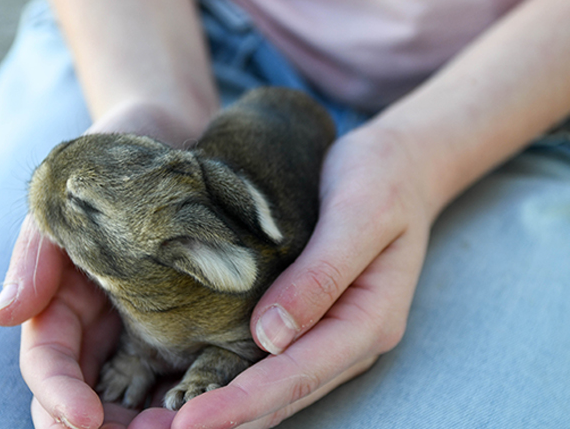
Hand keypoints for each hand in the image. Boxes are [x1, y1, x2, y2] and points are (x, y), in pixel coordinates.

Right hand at [0, 101, 209, 428]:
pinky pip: (185, 366)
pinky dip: (189, 394)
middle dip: (109, 427)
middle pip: (93, 394)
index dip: (60, 397)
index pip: (52, 364)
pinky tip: (205, 407)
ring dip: (149, 421)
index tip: (85, 420)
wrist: (169, 136)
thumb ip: (37, 256)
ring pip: (138, 393)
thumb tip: (3, 315)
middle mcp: (104, 325)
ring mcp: (146, 325)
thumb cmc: (106, 165)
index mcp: (65, 304)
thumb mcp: (62, 203)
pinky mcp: (189, 318)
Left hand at [171, 125, 434, 427]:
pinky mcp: (315, 319)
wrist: (402, 165)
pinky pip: (274, 362)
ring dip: (228, 410)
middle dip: (226, 421)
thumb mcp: (360, 214)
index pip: (298, 375)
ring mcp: (334, 334)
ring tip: (167, 423)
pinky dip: (237, 381)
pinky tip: (199, 386)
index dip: (241, 403)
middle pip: (284, 395)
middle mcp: (352, 340)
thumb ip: (322, 273)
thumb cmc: (384, 179)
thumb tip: (268, 337)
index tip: (187, 423)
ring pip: (277, 389)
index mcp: (370, 321)